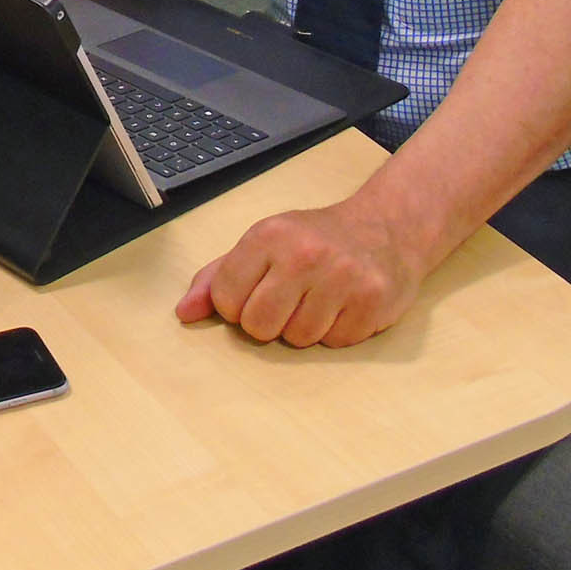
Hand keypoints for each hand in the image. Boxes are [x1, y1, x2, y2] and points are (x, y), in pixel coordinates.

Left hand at [175, 196, 429, 346]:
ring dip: (305, 328)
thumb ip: (217, 277)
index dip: (237, 305)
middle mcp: (304, 254)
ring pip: (298, 340)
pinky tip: (345, 305)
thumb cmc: (315, 239)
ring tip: (320, 299)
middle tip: (290, 300)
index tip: (257, 290)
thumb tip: (184, 313)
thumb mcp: (262, 244)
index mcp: (268, 236)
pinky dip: (337, 332)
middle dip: (269, 323)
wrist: (387, 226)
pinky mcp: (372, 301)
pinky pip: (335, 343)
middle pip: (259, 326)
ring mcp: (342, 277)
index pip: (225, 300)